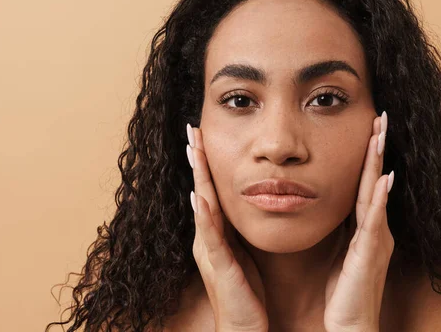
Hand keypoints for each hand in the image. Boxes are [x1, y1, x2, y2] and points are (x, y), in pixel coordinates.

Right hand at [187, 124, 268, 331]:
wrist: (244, 328)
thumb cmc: (246, 291)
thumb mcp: (244, 251)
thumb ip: (239, 229)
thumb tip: (248, 202)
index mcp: (216, 232)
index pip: (210, 189)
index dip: (206, 161)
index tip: (204, 133)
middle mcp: (208, 237)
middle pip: (201, 190)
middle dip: (198, 159)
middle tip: (192, 129)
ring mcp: (211, 251)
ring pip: (202, 206)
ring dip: (198, 177)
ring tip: (194, 150)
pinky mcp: (220, 267)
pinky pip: (211, 237)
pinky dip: (204, 216)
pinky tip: (200, 197)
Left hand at [324, 112, 394, 331]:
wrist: (349, 325)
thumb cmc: (343, 291)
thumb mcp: (341, 251)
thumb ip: (343, 228)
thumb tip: (336, 205)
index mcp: (366, 228)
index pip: (366, 183)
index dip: (368, 155)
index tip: (369, 126)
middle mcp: (375, 229)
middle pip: (375, 180)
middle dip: (377, 148)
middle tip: (380, 117)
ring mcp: (375, 240)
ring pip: (376, 194)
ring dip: (378, 163)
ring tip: (380, 135)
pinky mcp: (369, 255)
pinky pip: (374, 222)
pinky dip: (380, 200)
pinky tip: (384, 180)